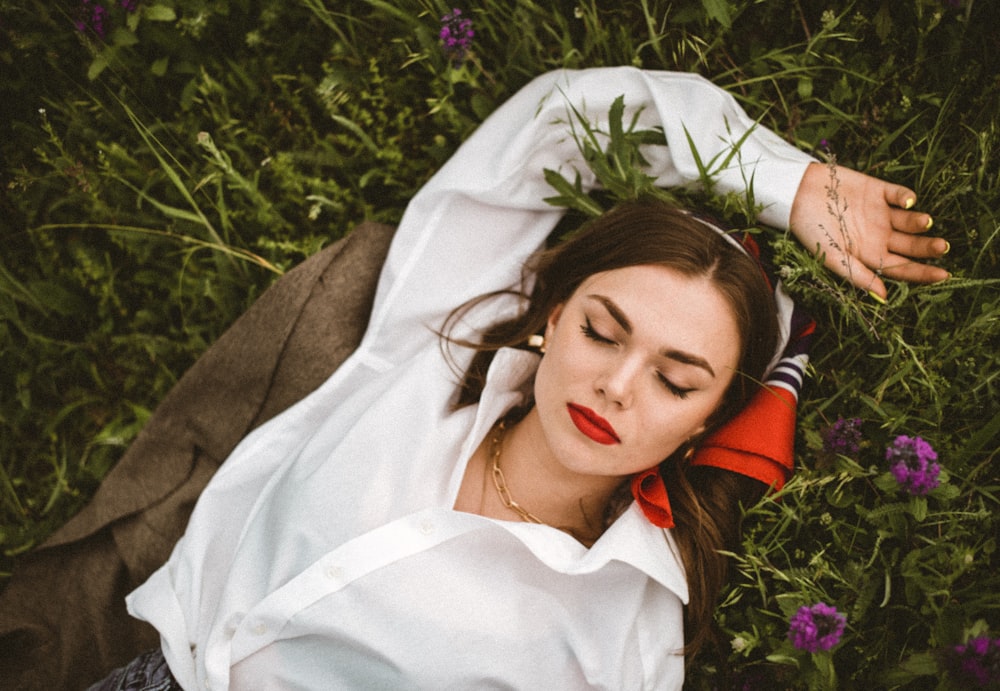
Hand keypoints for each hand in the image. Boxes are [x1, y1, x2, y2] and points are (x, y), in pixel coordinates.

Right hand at [787, 162, 949, 298]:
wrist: (795, 195)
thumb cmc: (809, 230)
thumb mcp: (830, 256)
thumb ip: (857, 274)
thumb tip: (885, 297)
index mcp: (869, 255)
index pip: (901, 268)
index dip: (922, 273)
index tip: (943, 275)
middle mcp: (879, 236)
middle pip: (911, 246)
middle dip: (927, 248)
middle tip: (941, 247)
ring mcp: (880, 213)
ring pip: (910, 221)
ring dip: (920, 222)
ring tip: (924, 222)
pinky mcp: (878, 191)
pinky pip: (899, 194)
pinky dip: (907, 197)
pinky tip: (908, 201)